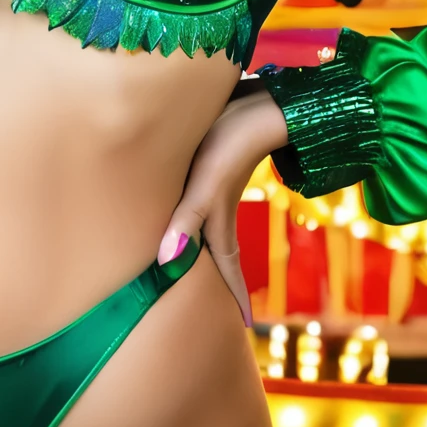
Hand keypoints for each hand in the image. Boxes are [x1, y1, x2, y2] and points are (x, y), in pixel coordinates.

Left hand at [157, 85, 288, 326]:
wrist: (259, 100)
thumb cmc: (229, 141)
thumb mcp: (204, 183)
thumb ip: (186, 220)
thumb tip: (167, 262)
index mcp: (218, 220)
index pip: (227, 268)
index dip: (232, 298)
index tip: (245, 327)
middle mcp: (218, 208)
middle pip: (218, 252)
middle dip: (221, 278)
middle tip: (223, 304)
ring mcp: (217, 186)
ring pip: (210, 225)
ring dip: (208, 245)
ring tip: (200, 260)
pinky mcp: (213, 163)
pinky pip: (202, 201)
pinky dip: (197, 215)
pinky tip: (190, 205)